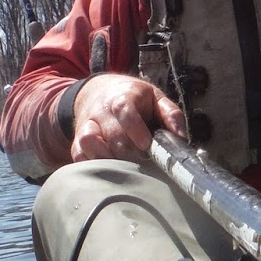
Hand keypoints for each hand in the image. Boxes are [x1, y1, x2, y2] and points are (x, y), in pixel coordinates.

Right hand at [70, 73, 186, 162]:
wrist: (100, 91)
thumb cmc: (134, 99)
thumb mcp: (156, 98)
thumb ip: (171, 115)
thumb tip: (181, 138)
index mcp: (122, 96)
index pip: (124, 111)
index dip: (135, 129)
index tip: (147, 146)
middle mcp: (101, 110)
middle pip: (112, 134)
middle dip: (130, 152)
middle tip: (144, 161)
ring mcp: (87, 124)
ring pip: (90, 142)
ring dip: (109, 159)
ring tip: (126, 166)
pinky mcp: (78, 139)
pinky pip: (78, 154)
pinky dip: (92, 164)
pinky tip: (110, 169)